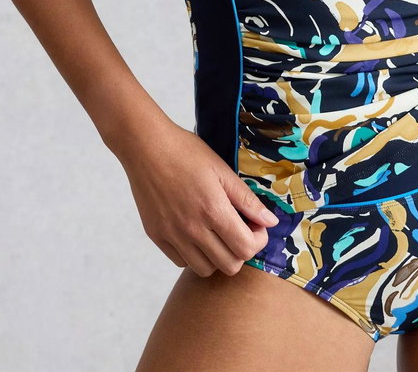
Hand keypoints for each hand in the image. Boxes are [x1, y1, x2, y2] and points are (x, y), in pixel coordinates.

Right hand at [114, 114, 279, 276]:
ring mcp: (172, 235)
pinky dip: (193, 254)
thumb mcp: (222, 170)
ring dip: (218, 256)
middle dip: (241, 250)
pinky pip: (181, 262)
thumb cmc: (186, 152)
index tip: (256, 226)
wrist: (146, 147)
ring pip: (205, 269)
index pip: (246, 249)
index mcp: (213, 210)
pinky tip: (196, 233)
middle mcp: (192, 229)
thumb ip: (247, 200)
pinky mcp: (156, 236)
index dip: (258, 240)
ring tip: (217, 232)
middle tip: (239, 229)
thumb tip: (271, 221)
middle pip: (229, 265)